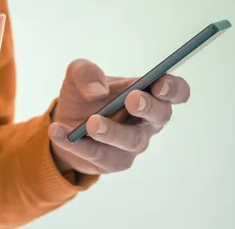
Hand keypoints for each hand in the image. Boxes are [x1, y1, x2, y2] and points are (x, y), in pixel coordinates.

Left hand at [48, 59, 189, 174]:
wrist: (63, 121)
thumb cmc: (82, 94)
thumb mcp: (77, 74)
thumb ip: (86, 72)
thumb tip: (97, 90)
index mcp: (147, 94)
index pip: (175, 91)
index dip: (173, 88)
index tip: (159, 82)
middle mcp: (146, 121)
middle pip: (160, 116)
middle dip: (148, 107)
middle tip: (132, 99)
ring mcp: (132, 144)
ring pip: (130, 141)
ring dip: (112, 131)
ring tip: (91, 122)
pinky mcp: (112, 162)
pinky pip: (98, 156)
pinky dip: (77, 144)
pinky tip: (58, 132)